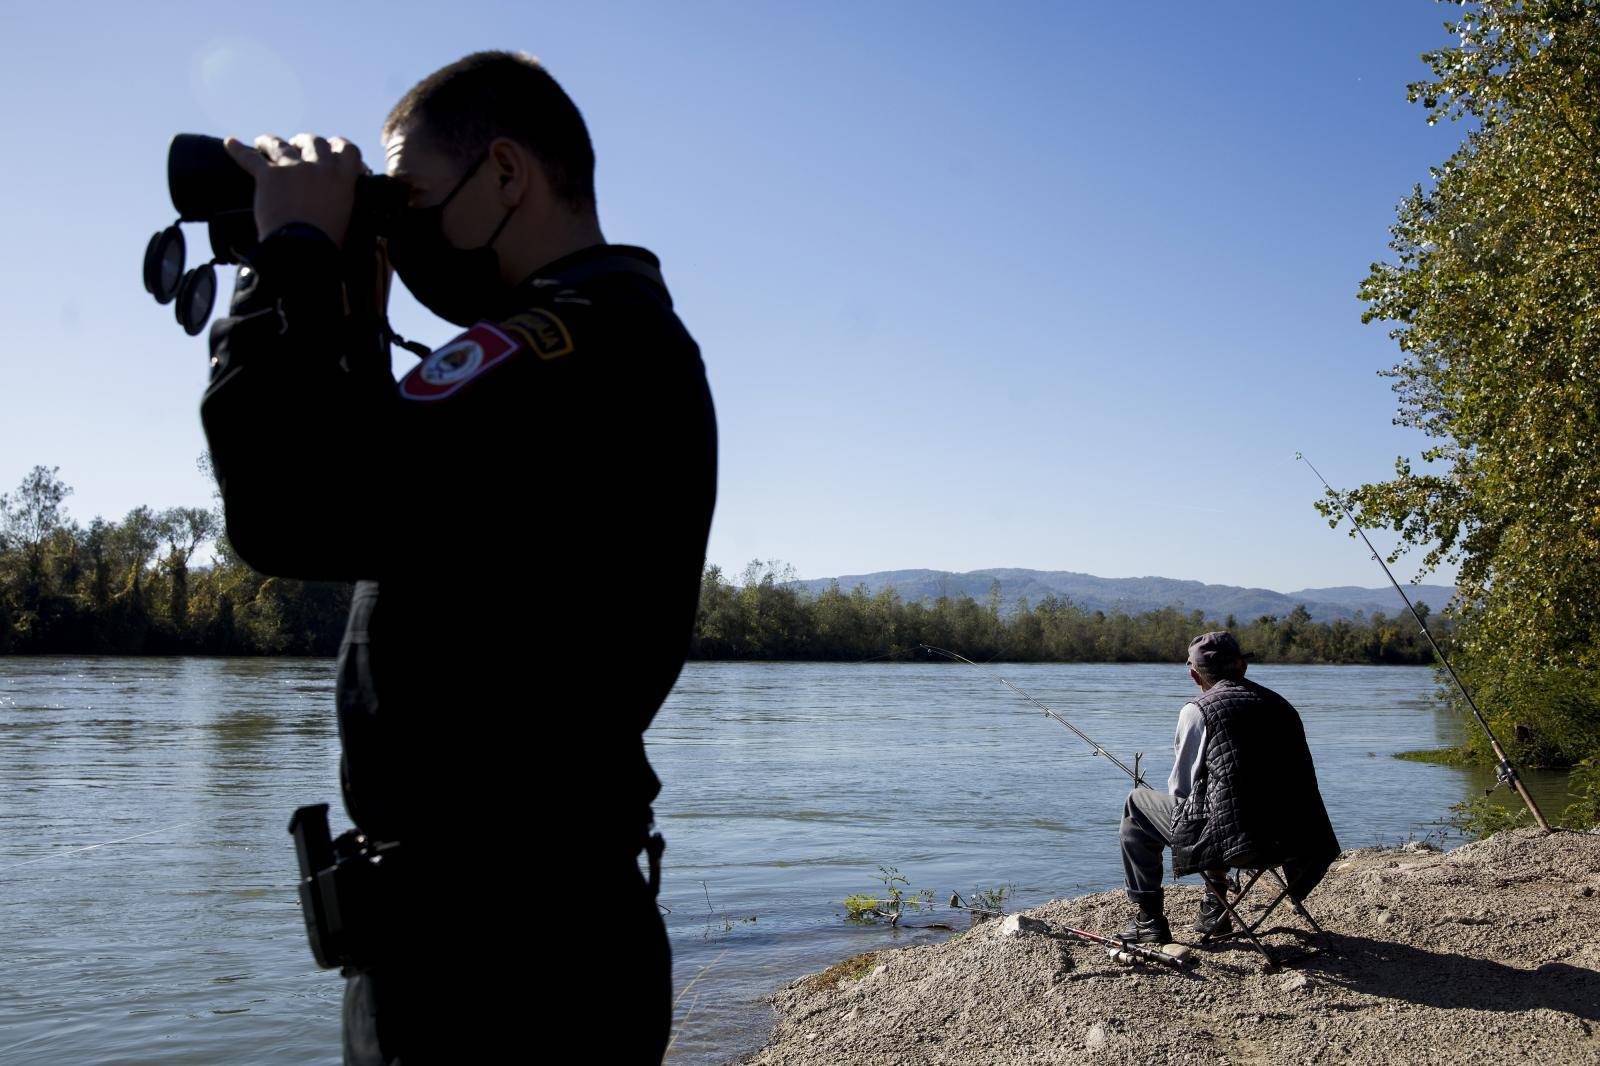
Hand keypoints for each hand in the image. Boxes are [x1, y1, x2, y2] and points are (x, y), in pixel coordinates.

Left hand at [224, 133, 363, 248]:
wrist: (302, 248)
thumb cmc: (326, 242)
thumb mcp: (345, 216)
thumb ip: (341, 198)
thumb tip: (336, 198)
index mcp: (343, 178)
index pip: (347, 150)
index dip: (339, 146)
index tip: (333, 148)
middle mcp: (319, 167)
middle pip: (314, 141)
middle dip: (305, 142)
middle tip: (298, 145)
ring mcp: (293, 168)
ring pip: (281, 144)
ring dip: (272, 141)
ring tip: (264, 142)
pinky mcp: (269, 175)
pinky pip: (249, 158)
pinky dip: (238, 150)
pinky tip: (230, 143)